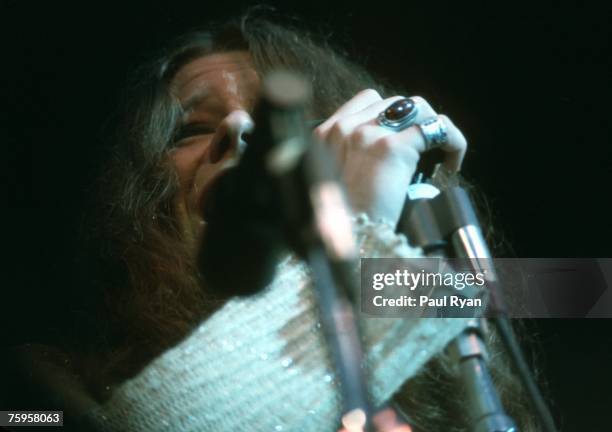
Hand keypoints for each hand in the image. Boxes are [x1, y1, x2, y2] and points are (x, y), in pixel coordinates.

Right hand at [314, 89, 466, 225]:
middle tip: (427, 153)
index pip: (368, 101)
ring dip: (433, 128)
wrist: (349, 242)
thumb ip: (355, 156)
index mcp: (327, 135)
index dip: (393, 117)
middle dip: (416, 124)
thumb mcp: (342, 180)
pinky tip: (452, 164)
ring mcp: (367, 135)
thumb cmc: (347, 220)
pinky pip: (435, 128)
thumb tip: (392, 147)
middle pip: (395, 102)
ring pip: (416, 108)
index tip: (405, 141)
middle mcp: (344, 128)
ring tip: (440, 157)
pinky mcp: (391, 148)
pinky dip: (452, 141)